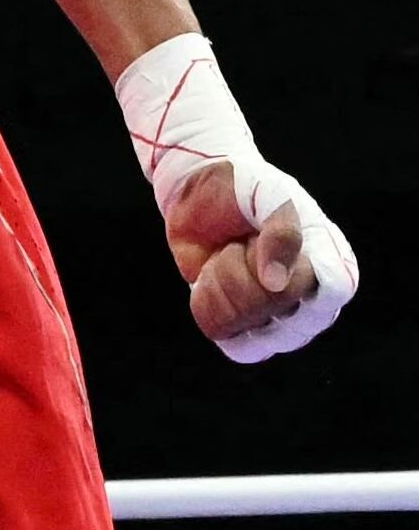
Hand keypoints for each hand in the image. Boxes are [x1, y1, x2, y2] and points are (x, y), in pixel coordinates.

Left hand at [163, 159, 358, 360]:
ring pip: (253, 332)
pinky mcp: (245, 328)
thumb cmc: (243, 189)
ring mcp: (279, 320)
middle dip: (240, 270)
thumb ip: (282, 232)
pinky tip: (209, 280)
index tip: (258, 240)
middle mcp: (313, 300)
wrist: (196, 193)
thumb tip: (278, 284)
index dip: (288, 269)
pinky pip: (230, 340)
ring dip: (222, 287)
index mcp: (333, 264)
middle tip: (238, 243)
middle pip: (279, 309)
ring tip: (226, 258)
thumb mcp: (269, 193)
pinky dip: (208, 307)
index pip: (331, 290)